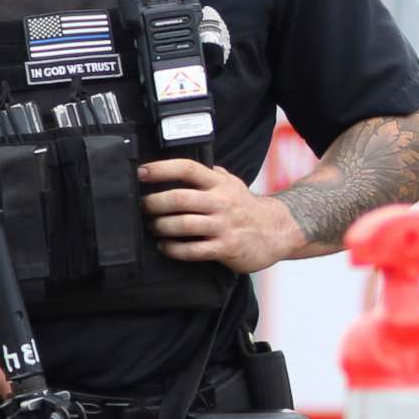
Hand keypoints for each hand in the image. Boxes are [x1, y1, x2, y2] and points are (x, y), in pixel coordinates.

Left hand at [139, 157, 302, 272]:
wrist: (277, 231)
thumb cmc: (248, 209)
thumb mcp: (233, 184)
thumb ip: (211, 174)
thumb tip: (184, 167)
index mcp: (220, 184)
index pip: (188, 169)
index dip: (161, 169)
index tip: (141, 172)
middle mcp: (221, 202)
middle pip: (180, 198)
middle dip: (154, 203)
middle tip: (143, 207)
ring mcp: (224, 226)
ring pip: (183, 224)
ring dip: (161, 226)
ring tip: (153, 227)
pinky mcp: (226, 247)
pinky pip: (193, 250)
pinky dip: (174, 249)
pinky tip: (165, 247)